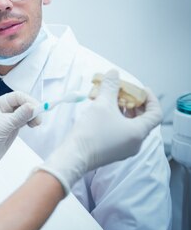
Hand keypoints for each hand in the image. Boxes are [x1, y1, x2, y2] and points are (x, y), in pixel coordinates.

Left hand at [0, 91, 39, 198]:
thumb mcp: (2, 126)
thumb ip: (19, 116)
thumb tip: (33, 106)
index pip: (17, 97)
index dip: (29, 101)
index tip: (38, 110)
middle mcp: (2, 110)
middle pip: (22, 103)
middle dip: (32, 108)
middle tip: (38, 119)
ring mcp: (7, 120)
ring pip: (24, 113)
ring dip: (32, 115)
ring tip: (36, 124)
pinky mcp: (11, 130)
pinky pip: (23, 121)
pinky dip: (30, 121)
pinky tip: (32, 125)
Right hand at [39, 70, 161, 193]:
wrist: (73, 156)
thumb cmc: (91, 133)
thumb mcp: (102, 104)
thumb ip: (110, 87)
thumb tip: (114, 73)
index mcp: (138, 133)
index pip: (155, 114)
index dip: (150, 99)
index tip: (140, 89)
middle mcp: (135, 143)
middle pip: (143, 119)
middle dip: (135, 103)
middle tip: (124, 93)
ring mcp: (124, 149)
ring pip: (131, 126)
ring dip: (124, 111)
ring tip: (111, 101)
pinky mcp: (113, 151)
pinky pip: (122, 133)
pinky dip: (118, 121)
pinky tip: (104, 113)